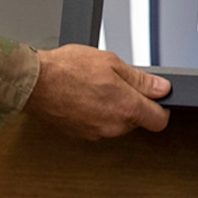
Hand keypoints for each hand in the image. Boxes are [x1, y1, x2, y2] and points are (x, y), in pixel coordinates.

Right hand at [26, 44, 170, 138]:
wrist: (35, 82)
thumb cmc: (68, 68)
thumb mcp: (111, 62)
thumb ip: (140, 79)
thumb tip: (162, 88)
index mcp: (126, 107)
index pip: (159, 120)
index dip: (161, 107)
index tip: (157, 97)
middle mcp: (113, 126)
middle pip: (137, 120)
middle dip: (133, 102)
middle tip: (118, 81)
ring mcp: (96, 134)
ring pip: (117, 123)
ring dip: (114, 108)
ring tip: (98, 85)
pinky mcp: (81, 135)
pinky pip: (99, 125)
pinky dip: (97, 113)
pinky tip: (86, 95)